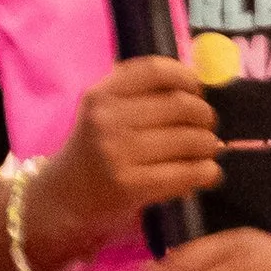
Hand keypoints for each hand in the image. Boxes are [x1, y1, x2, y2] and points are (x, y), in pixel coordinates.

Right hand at [21, 58, 220, 270]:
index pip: (156, 71)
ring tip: (206, 150)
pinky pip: (188, 172)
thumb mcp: (102, 113)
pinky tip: (206, 173)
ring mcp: (118, 154)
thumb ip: (139, 94)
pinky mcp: (132, 186)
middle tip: (206, 126)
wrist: (61, 199)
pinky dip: (207, 172)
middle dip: (205, 116)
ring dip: (209, 145)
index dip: (186, 77)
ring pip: (191, 139)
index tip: (196, 90)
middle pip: (181, 105)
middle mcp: (107, 120)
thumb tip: (198, 87)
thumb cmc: (91, 152)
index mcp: (100, 95)